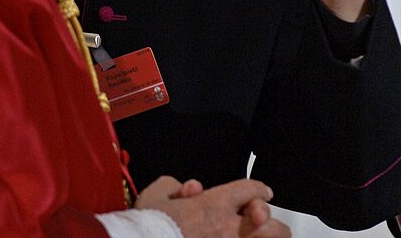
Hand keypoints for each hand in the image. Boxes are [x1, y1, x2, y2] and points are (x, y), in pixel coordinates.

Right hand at [135, 176, 290, 236]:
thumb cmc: (148, 226)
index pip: (249, 189)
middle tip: (264, 221)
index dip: (259, 188)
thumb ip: (174, 185)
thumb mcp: (156, 194)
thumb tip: (186, 189)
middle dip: (269, 219)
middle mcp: (227, 228)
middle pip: (269, 221)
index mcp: (213, 204)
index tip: (263, 192)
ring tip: (262, 237)